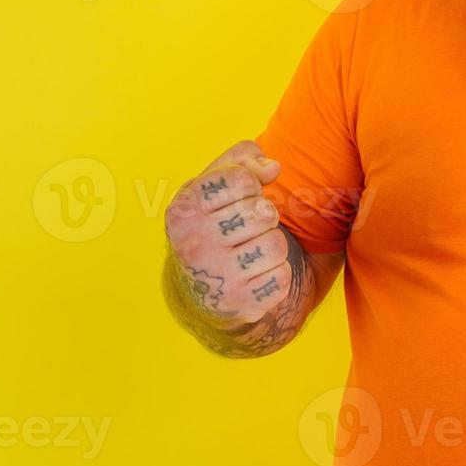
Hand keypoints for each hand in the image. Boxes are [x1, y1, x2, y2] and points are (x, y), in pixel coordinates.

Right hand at [165, 140, 292, 325]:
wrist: (203, 291)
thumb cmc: (217, 224)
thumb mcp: (216, 187)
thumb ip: (242, 161)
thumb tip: (272, 167)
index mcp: (183, 210)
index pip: (242, 179)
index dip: (251, 186)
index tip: (238, 199)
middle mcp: (192, 244)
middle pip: (263, 212)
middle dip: (264, 217)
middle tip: (245, 230)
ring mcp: (214, 277)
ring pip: (275, 245)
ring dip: (272, 247)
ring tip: (250, 253)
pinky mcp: (237, 304)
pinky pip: (282, 277)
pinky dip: (276, 275)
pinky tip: (254, 277)